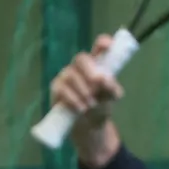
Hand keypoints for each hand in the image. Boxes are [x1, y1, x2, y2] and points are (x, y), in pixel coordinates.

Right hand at [49, 35, 125, 163]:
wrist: (89, 125)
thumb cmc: (101, 105)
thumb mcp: (111, 98)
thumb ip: (112, 88)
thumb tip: (105, 79)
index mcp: (97, 65)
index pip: (98, 48)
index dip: (102, 43)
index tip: (108, 46)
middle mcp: (80, 67)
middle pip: (81, 58)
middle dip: (89, 70)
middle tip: (97, 84)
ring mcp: (67, 76)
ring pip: (71, 75)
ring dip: (83, 90)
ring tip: (91, 104)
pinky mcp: (57, 88)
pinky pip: (62, 89)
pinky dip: (73, 99)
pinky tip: (80, 108)